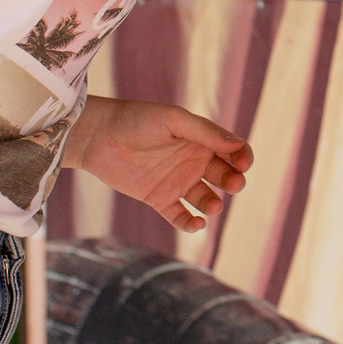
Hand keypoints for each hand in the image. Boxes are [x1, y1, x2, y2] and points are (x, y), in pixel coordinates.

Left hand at [65, 96, 251, 231]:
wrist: (98, 136)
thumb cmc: (136, 119)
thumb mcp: (173, 120)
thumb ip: (204, 132)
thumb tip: (236, 145)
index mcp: (200, 139)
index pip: (232, 150)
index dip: (243, 157)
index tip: (244, 164)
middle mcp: (193, 161)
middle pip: (223, 175)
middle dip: (233, 181)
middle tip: (234, 184)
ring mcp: (177, 182)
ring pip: (205, 198)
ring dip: (214, 203)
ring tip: (213, 206)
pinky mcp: (160, 199)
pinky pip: (180, 216)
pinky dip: (191, 223)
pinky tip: (197, 224)